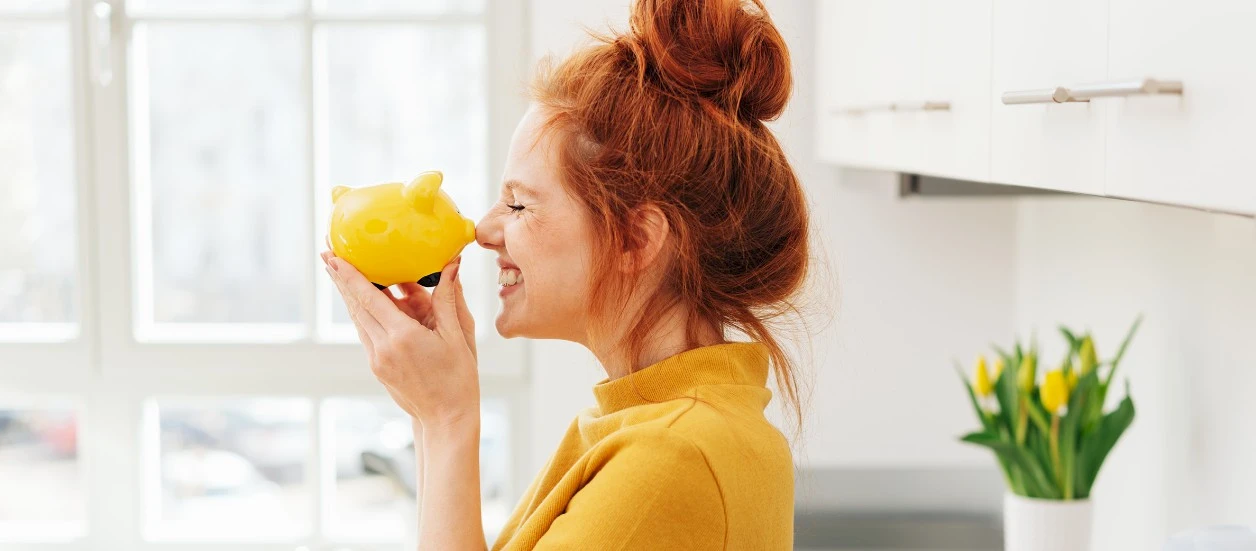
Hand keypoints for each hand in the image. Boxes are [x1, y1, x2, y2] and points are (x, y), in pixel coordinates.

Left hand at [321, 250, 478, 429]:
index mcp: (403, 337)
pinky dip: (363, 313)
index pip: (369, 298)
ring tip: (339, 272)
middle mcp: (383, 348)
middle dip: (341, 279)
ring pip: (359, 319)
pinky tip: (363, 301)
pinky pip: (367, 333)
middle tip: (327, 253)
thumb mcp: (458, 336)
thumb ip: (448, 299)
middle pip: (356, 306)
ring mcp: (377, 359)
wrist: (447, 419)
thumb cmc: (459, 379)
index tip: (334, 256)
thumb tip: (451, 265)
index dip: (350, 275)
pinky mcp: (377, 367)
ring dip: (349, 295)